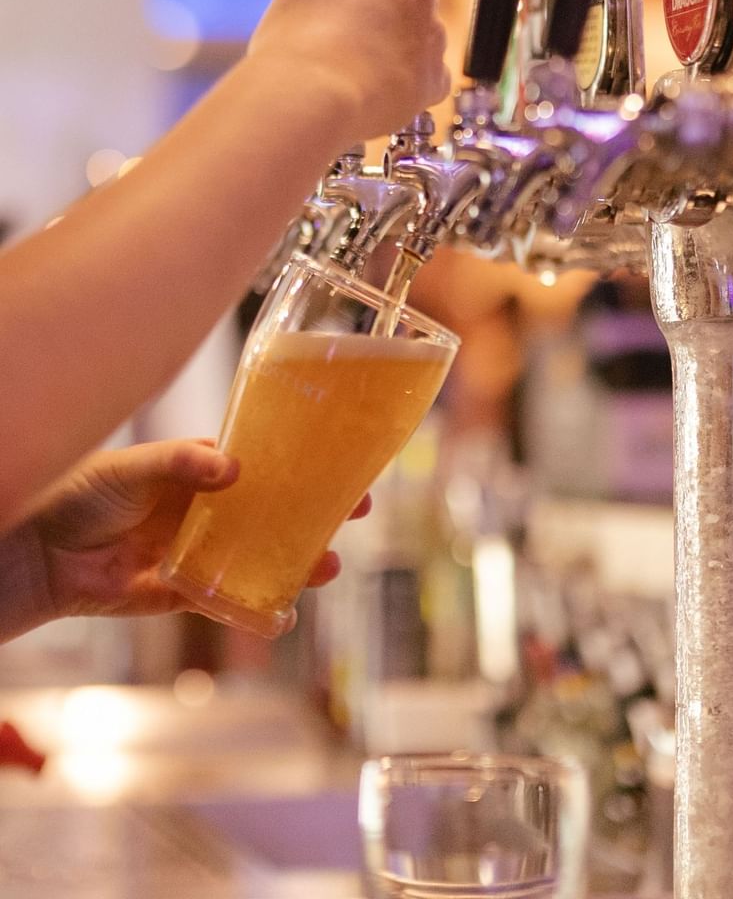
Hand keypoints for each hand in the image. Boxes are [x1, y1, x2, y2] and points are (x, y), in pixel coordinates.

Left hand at [1, 441, 369, 638]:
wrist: (34, 551)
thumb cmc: (79, 492)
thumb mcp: (135, 466)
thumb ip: (183, 463)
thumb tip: (233, 468)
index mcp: (197, 470)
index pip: (261, 464)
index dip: (302, 466)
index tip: (342, 466)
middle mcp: (202, 510)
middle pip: (270, 512)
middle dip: (313, 515)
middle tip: (354, 517)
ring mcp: (193, 552)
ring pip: (256, 557)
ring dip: (294, 563)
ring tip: (328, 567)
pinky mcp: (176, 593)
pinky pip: (223, 601)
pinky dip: (252, 608)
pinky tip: (283, 614)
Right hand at [248, 0, 449, 141]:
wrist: (309, 95)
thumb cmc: (296, 38)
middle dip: (392, 9)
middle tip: (347, 33)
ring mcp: (433, 34)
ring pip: (423, 35)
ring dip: (401, 45)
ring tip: (354, 65)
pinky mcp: (436, 78)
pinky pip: (431, 76)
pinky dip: (411, 81)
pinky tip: (375, 86)